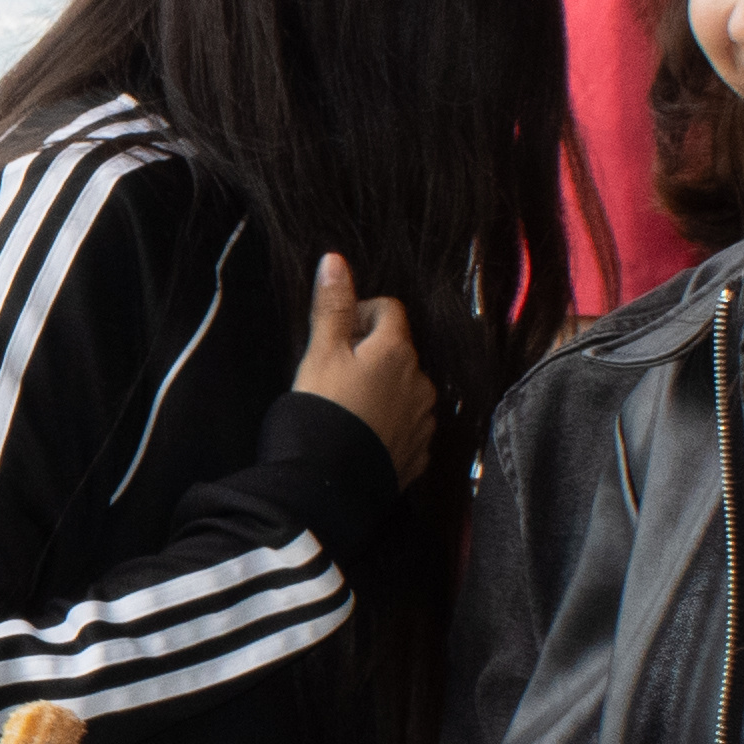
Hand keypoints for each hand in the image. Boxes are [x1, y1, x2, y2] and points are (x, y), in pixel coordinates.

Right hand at [294, 257, 436, 483]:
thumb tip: (335, 259)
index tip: (334, 335)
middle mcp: (421, 382)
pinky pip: (406, 426)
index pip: (389, 310)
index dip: (359, 314)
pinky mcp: (418, 454)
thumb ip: (331, 306)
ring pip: (404, 389)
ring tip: (347, 409)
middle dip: (370, 354)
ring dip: (382, 389)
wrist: (327, 484)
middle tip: (334, 374)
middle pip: (398, 351)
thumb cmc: (321, 411)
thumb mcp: (320, 353)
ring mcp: (423, 421)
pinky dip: (388, 424)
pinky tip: (360, 435)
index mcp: (398, 351)